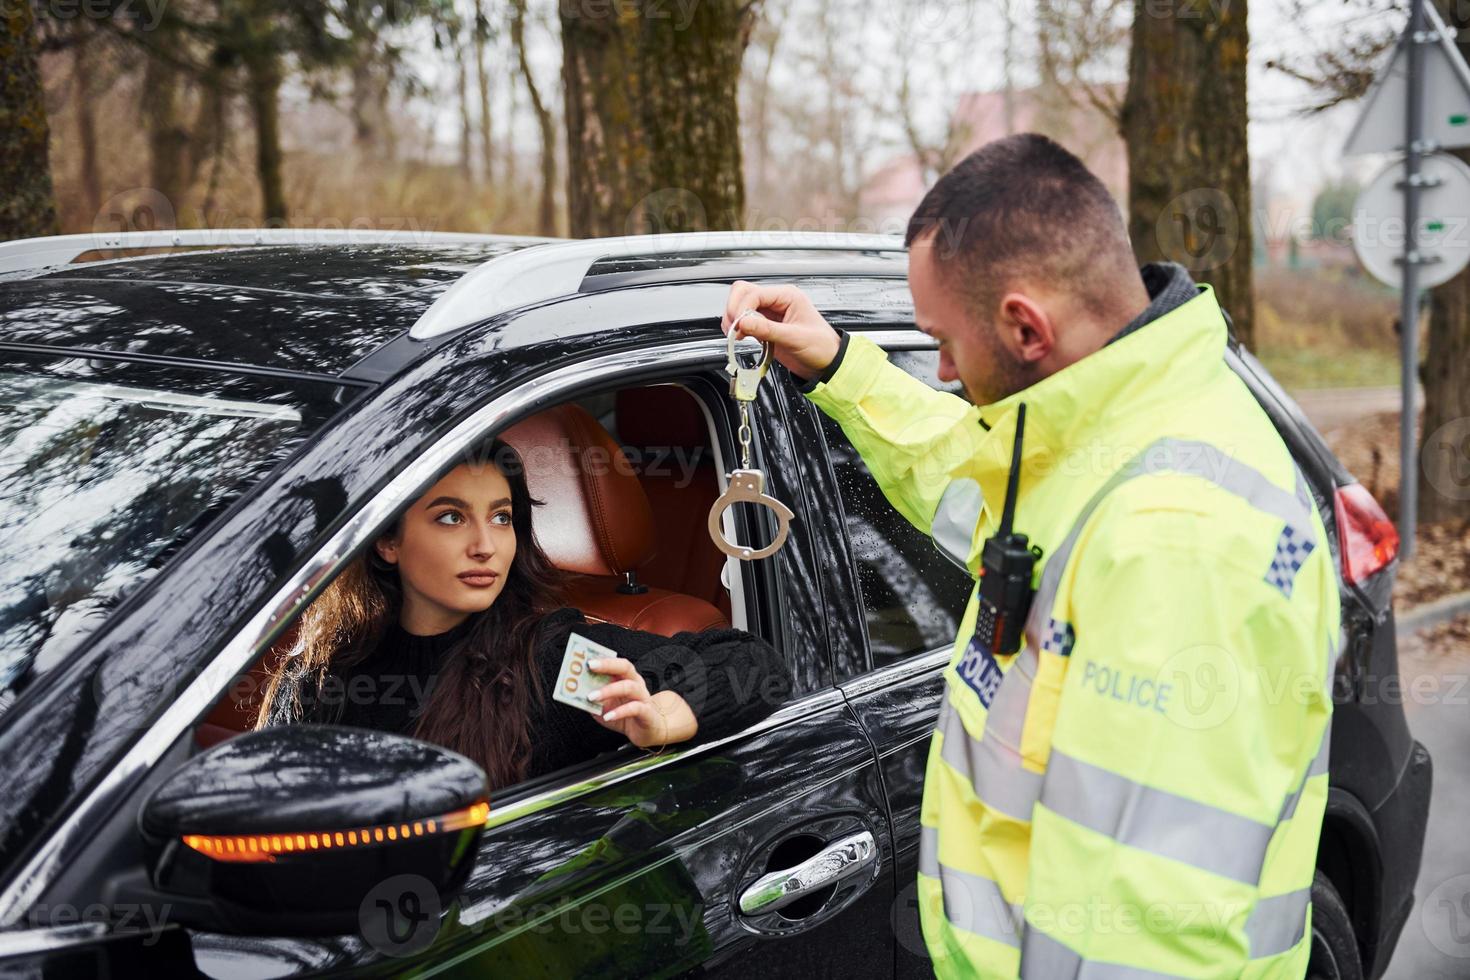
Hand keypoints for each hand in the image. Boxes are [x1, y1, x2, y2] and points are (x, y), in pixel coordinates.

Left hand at [588, 658, 695, 748]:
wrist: (648, 733)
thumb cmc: (625, 717)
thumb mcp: (605, 707)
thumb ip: (593, 700)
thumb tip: (577, 694)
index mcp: (627, 679)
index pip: (616, 663)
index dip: (603, 659)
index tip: (586, 658)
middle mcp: (637, 684)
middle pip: (625, 667)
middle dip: (607, 665)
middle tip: (590, 667)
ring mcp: (643, 697)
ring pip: (629, 687)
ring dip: (609, 690)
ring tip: (592, 697)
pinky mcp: (647, 713)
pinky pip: (635, 708)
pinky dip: (620, 712)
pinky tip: (608, 716)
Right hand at [721, 280, 840, 381]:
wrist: (826, 363)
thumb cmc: (822, 347)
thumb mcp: (795, 338)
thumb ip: (767, 330)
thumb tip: (744, 323)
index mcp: (788, 296)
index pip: (754, 293)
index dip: (742, 308)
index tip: (739, 327)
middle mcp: (777, 301)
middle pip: (743, 293)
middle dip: (734, 310)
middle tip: (734, 329)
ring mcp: (769, 313)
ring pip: (740, 305)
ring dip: (734, 319)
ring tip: (737, 335)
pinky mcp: (765, 326)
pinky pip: (744, 321)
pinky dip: (738, 328)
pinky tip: (742, 338)